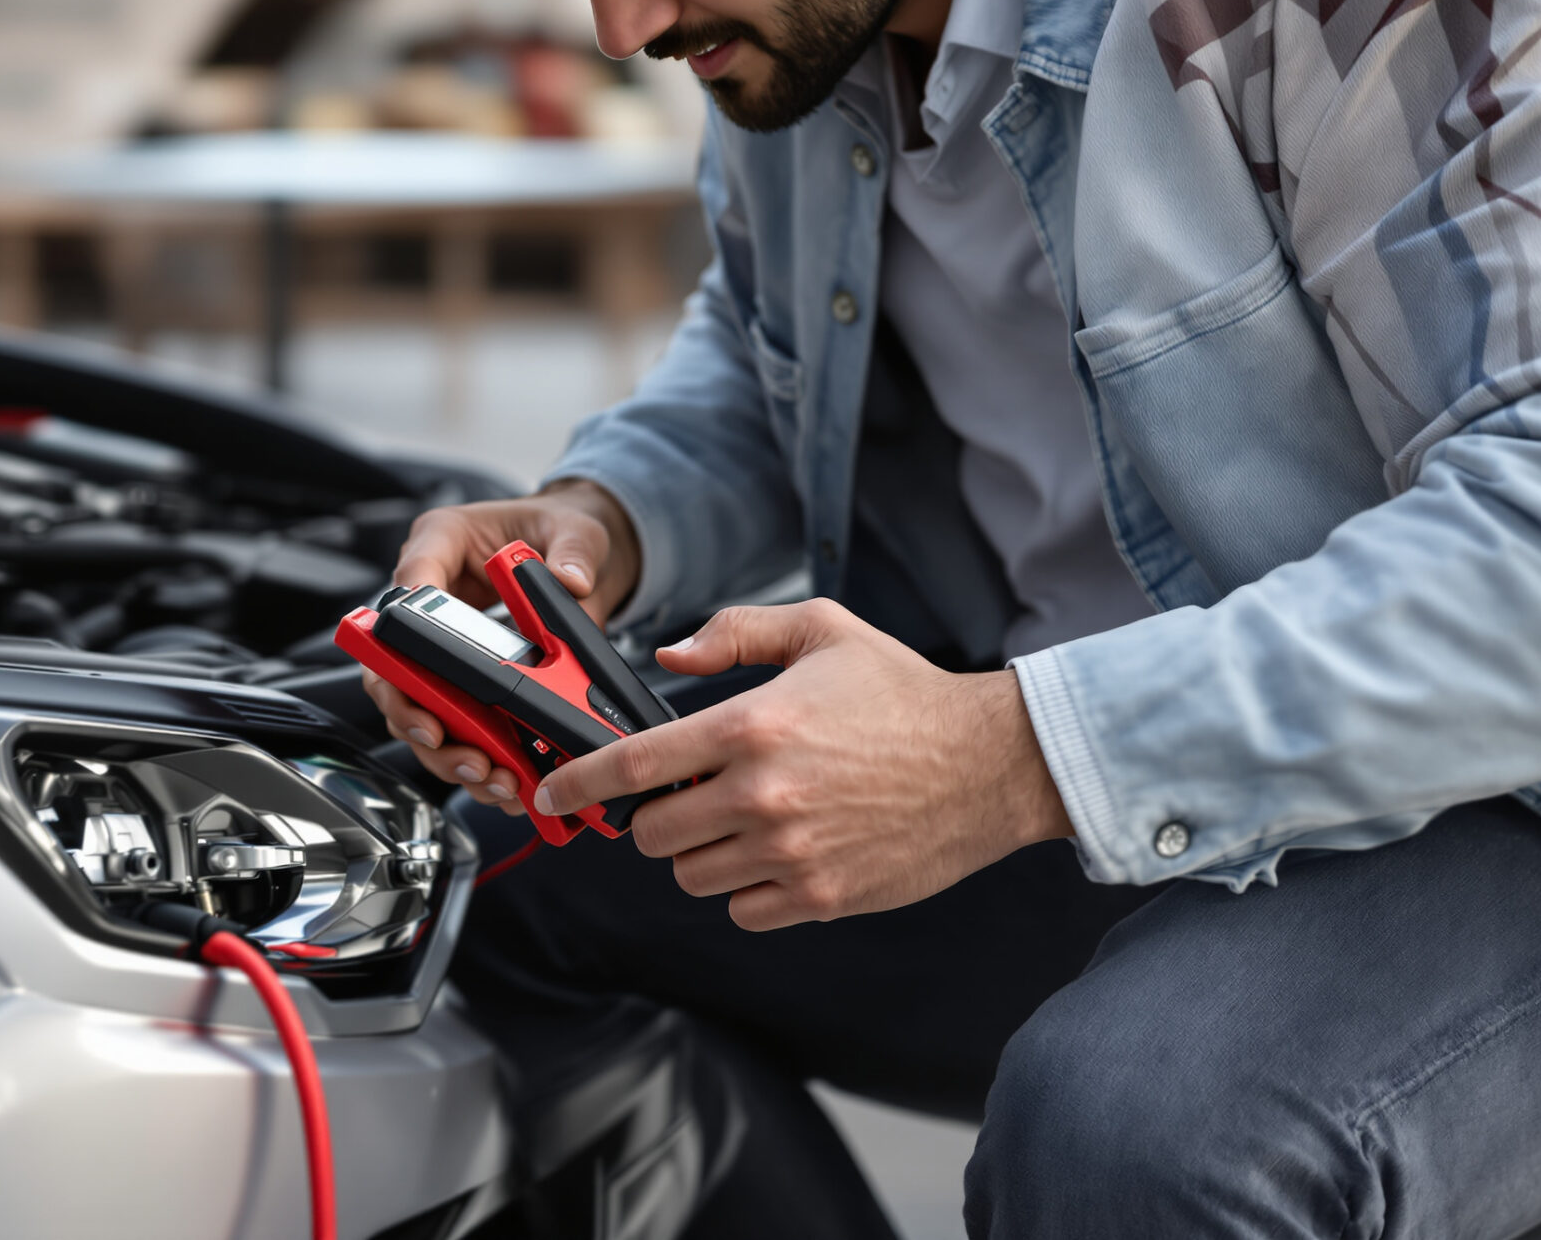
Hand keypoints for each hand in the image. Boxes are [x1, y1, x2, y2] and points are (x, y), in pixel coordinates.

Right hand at [362, 480, 640, 813]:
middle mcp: (431, 596)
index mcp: (441, 542)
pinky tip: (501, 779)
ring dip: (444, 748)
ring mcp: (442, 643)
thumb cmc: (560, 528)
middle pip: (392, 663)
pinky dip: (473, 758)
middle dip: (412, 710)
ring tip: (483, 771)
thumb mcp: (576, 530)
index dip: (403, 631)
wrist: (581, 558)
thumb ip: (573, 552)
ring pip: (417, 706)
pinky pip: (453, 725)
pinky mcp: (466, 679)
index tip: (419, 669)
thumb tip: (571, 580)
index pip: (406, 583)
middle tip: (442, 737)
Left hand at [534, 598, 1073, 928]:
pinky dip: (746, 889)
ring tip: (744, 821)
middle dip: (655, 819)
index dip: (579, 782)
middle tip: (690, 798)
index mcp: (751, 725)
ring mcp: (791, 852)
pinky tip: (777, 854)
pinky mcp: (821, 895)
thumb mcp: (820, 631)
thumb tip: (668, 659)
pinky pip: (742, 909)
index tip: (550, 792)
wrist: (989, 764)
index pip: (633, 764)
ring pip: (693, 876)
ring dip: (701, 854)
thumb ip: (734, 633)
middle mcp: (762, 794)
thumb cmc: (902, 694)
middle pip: (653, 834)